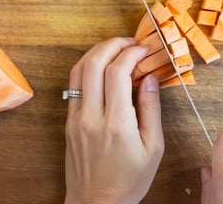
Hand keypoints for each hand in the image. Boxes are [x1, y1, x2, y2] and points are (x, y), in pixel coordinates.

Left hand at [64, 37, 164, 203]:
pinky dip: (87, 67)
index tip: (144, 48)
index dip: (131, 52)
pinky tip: (102, 66)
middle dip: (113, 44)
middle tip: (130, 42)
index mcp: (117, 124)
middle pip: (94, 63)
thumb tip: (151, 77)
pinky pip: (73, 85)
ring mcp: (76, 118)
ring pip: (78, 70)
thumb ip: (152, 109)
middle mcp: (92, 117)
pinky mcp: (68, 121)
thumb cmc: (129, 181)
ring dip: (97, 52)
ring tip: (116, 48)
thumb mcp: (153, 148)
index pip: (118, 72)